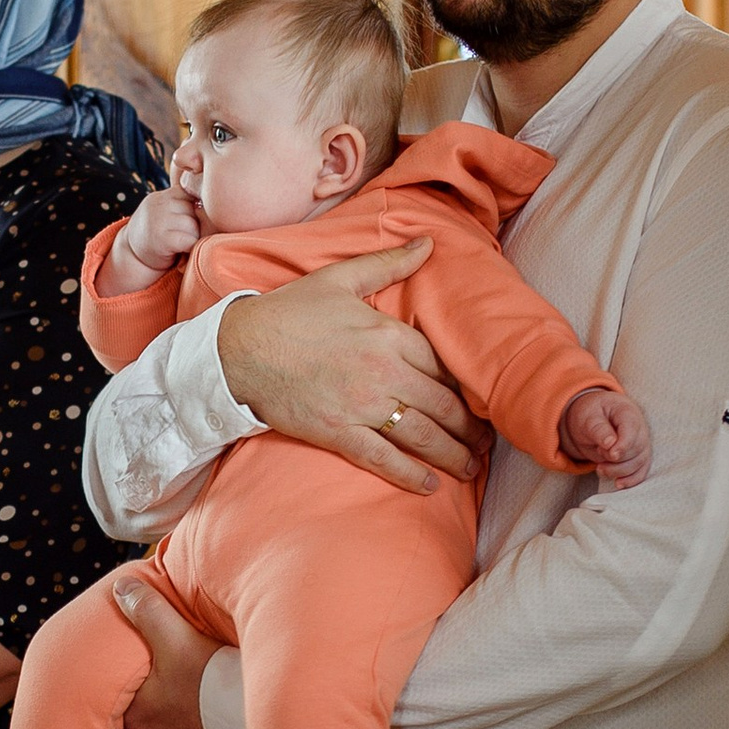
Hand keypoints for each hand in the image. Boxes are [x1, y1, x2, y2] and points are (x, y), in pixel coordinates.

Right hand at [110, 186, 201, 291]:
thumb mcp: (167, 212)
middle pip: (196, 209)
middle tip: (189, 237)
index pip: (194, 193)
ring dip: (194, 238)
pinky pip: (190, 240)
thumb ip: (184, 204)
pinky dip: (191, 249)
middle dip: (198, 225)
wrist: (131, 257)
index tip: (195, 222)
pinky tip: (182, 253)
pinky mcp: (162, 238)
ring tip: (184, 245)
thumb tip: (220, 198)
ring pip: (194, 225)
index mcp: (165, 195)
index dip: (199, 210)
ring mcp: (159, 219)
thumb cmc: (157, 235)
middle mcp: (160, 203)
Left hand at [115, 576, 225, 728]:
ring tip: (184, 674)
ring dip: (173, 698)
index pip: (110, 695)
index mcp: (136, 715)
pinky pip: (194, 726)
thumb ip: (148, 611)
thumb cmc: (213, 687)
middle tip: (154, 660)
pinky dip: (197, 710)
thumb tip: (123, 588)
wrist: (259, 720)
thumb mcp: (177, 639)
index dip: (115, 674)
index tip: (123, 660)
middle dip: (147, 683)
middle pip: (140, 705)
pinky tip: (207, 694)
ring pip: (167, 716)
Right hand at [216, 244, 480, 497]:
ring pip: (422, 435)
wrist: (240, 350)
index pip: (444, 364)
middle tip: (488, 439)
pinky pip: (383, 458)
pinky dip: (409, 475)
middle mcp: (383, 373)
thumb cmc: (289, 312)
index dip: (466, 385)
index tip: (482, 398)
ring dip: (453, 454)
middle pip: (443, 405)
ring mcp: (362, 406)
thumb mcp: (341, 278)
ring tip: (471, 465)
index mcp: (388, 335)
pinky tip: (429, 486)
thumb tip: (428, 242)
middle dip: (471, 427)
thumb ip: (389, 264)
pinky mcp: (338, 433)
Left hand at [559, 386, 650, 485]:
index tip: (611, 455)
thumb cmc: (591, 414)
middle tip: (598, 453)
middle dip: (616, 459)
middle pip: (636, 450)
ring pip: (638, 464)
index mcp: (627, 413)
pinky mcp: (638, 457)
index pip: (632, 430)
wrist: (593, 419)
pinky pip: (641, 471)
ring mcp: (641, 444)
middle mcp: (639, 429)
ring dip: (618, 471)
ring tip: (600, 468)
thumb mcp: (589, 417)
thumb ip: (598, 429)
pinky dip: (631, 480)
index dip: (623, 446)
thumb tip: (610, 443)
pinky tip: (618, 484)